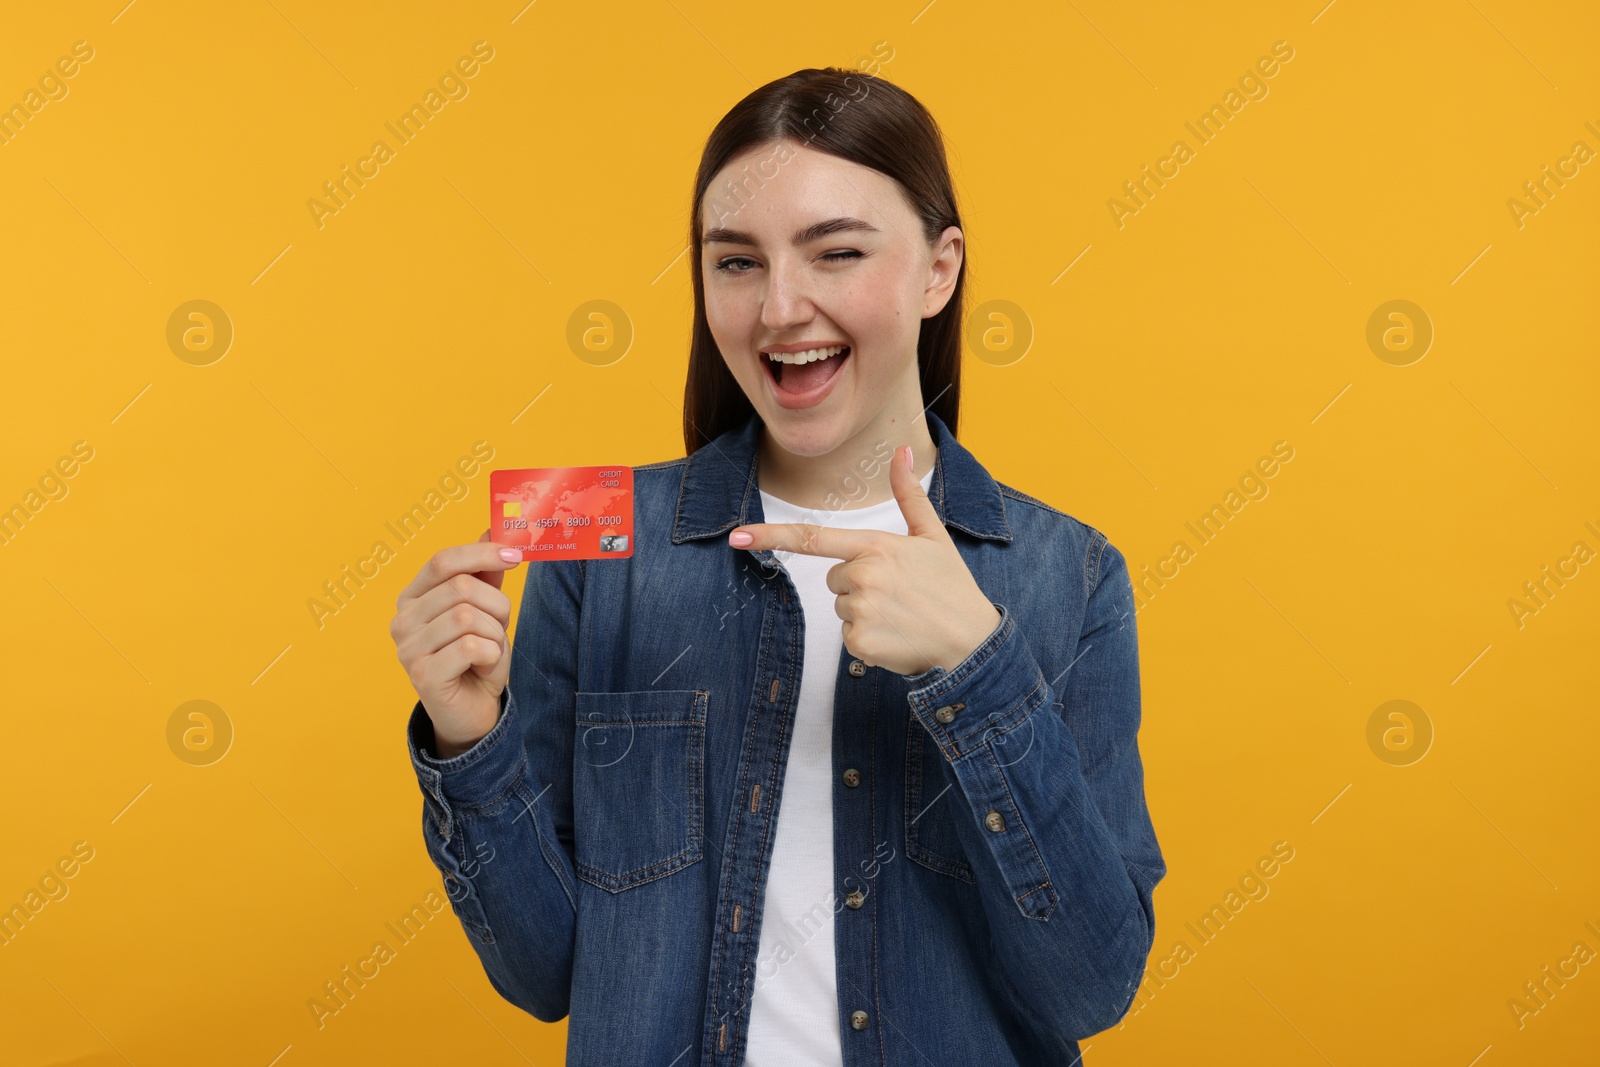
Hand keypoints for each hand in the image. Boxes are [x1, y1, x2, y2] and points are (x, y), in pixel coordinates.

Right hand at [390, 530, 521, 757]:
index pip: (443, 560)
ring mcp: (408, 649)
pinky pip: (471, 647)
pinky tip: (482, 666)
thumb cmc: (476, 656)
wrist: (472, 710)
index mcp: (413, 596)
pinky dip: (491, 655)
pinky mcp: (422, 675)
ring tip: (489, 649)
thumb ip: (485, 573)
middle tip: (501, 626)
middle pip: (462, 588)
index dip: (481, 553)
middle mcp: (402, 620)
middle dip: (497, 606)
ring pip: (468, 617)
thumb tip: (491, 527)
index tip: (515, 555)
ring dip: (495, 634)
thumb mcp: (486, 611)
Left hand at [728, 445, 1001, 676]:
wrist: (971, 642)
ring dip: (864, 613)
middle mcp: (863, 576)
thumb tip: (902, 451)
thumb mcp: (933, 536)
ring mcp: (860, 611)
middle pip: (833, 578)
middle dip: (857, 585)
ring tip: (901, 614)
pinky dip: (869, 640)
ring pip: (840, 607)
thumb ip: (909, 494)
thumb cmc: (951, 587)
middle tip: (898, 593)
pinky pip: (848, 637)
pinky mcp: (860, 643)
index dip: (770, 536)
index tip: (736, 536)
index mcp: (876, 547)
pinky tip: (897, 636)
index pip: (813, 538)